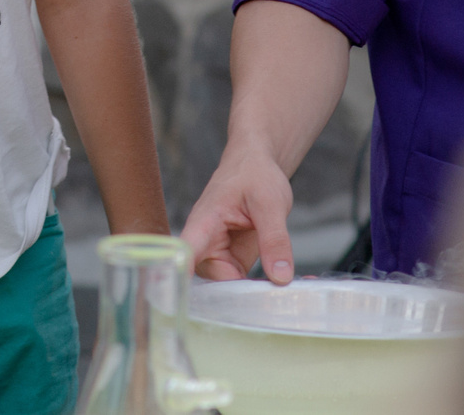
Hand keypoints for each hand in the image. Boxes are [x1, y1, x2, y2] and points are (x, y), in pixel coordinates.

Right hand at [182, 137, 296, 283]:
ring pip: (228, 285)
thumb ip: (274, 239)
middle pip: (211, 278)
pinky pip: (244, 281)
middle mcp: (206, 242)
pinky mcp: (235, 260)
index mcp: (204, 222)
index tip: (178, 297)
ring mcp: (221, 253)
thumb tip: (280, 277)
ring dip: (253, 292)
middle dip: (238, 292)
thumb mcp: (270, 203)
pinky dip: (263, 286)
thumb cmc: (254, 174)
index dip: (181, 274)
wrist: (258, 166)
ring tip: (284, 294)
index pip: (186, 251)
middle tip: (270, 297)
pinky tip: (285, 283)